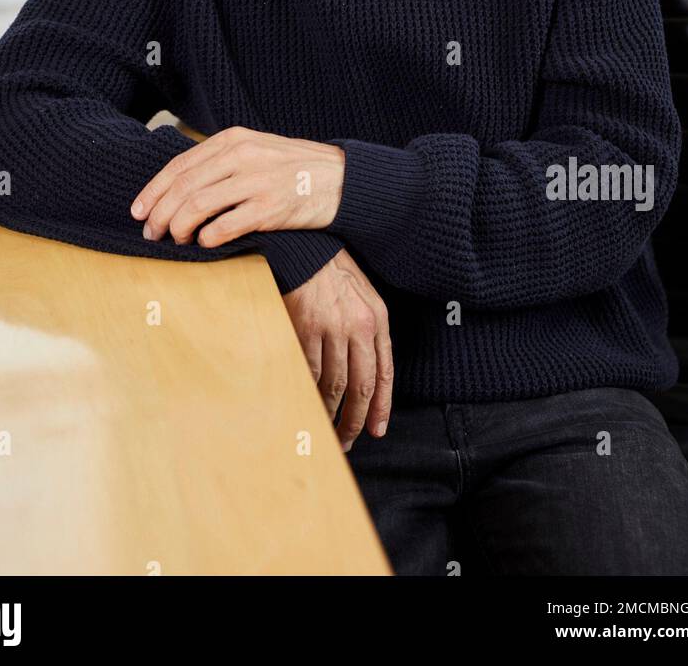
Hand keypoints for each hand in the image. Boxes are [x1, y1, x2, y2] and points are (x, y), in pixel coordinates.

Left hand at [130, 125, 344, 246]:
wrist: (340, 179)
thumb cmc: (294, 169)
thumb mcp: (256, 149)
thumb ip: (221, 160)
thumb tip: (179, 185)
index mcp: (233, 139)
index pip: (179, 165)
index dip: (152, 190)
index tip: (138, 210)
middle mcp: (241, 156)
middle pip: (182, 188)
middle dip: (158, 214)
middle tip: (150, 233)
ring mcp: (256, 181)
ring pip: (196, 207)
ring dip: (177, 229)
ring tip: (176, 240)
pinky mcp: (270, 208)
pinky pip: (224, 226)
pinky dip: (206, 238)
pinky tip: (204, 243)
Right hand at [283, 247, 393, 450]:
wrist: (303, 246)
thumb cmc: (331, 269)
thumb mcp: (362, 293)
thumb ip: (367, 328)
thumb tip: (363, 367)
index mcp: (378, 318)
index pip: (384, 372)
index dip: (381, 405)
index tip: (377, 429)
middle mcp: (359, 325)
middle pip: (361, 386)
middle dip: (355, 419)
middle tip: (348, 441)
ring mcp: (332, 327)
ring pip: (335, 384)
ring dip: (331, 412)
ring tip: (326, 429)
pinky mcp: (306, 327)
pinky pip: (310, 370)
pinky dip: (310, 392)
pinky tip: (309, 404)